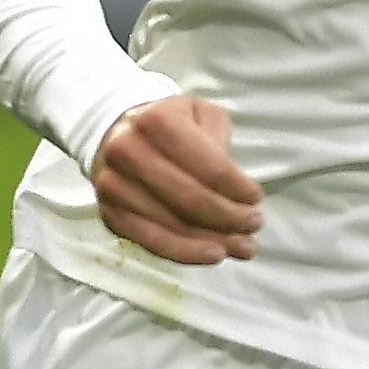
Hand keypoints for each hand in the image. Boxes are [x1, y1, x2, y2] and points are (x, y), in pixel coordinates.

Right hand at [92, 94, 262, 264]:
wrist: (117, 133)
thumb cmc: (172, 122)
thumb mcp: (202, 113)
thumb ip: (220, 142)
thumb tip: (234, 191)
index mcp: (157, 121)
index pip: (208, 165)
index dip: (237, 187)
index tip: (257, 198)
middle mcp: (129, 152)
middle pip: (190, 199)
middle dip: (229, 217)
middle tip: (255, 225)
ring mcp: (114, 187)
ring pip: (172, 225)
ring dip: (213, 241)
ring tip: (244, 247)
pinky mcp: (110, 213)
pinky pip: (151, 240)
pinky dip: (185, 252)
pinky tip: (212, 254)